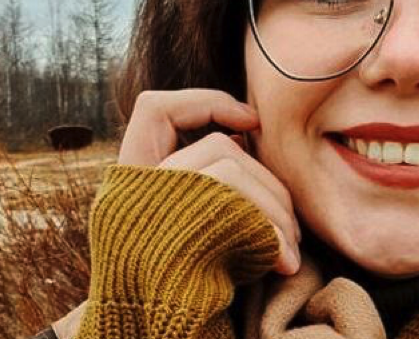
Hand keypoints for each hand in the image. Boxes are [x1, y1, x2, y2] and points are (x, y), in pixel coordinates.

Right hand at [117, 88, 300, 274]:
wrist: (157, 338)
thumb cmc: (183, 290)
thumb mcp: (188, 226)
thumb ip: (202, 185)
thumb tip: (249, 140)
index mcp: (130, 182)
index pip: (155, 111)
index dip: (204, 103)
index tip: (249, 122)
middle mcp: (129, 190)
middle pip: (217, 148)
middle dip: (267, 181)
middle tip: (289, 228)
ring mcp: (146, 211)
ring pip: (231, 169)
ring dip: (276, 210)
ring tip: (290, 252)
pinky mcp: (171, 236)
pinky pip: (235, 204)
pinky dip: (272, 231)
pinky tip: (283, 262)